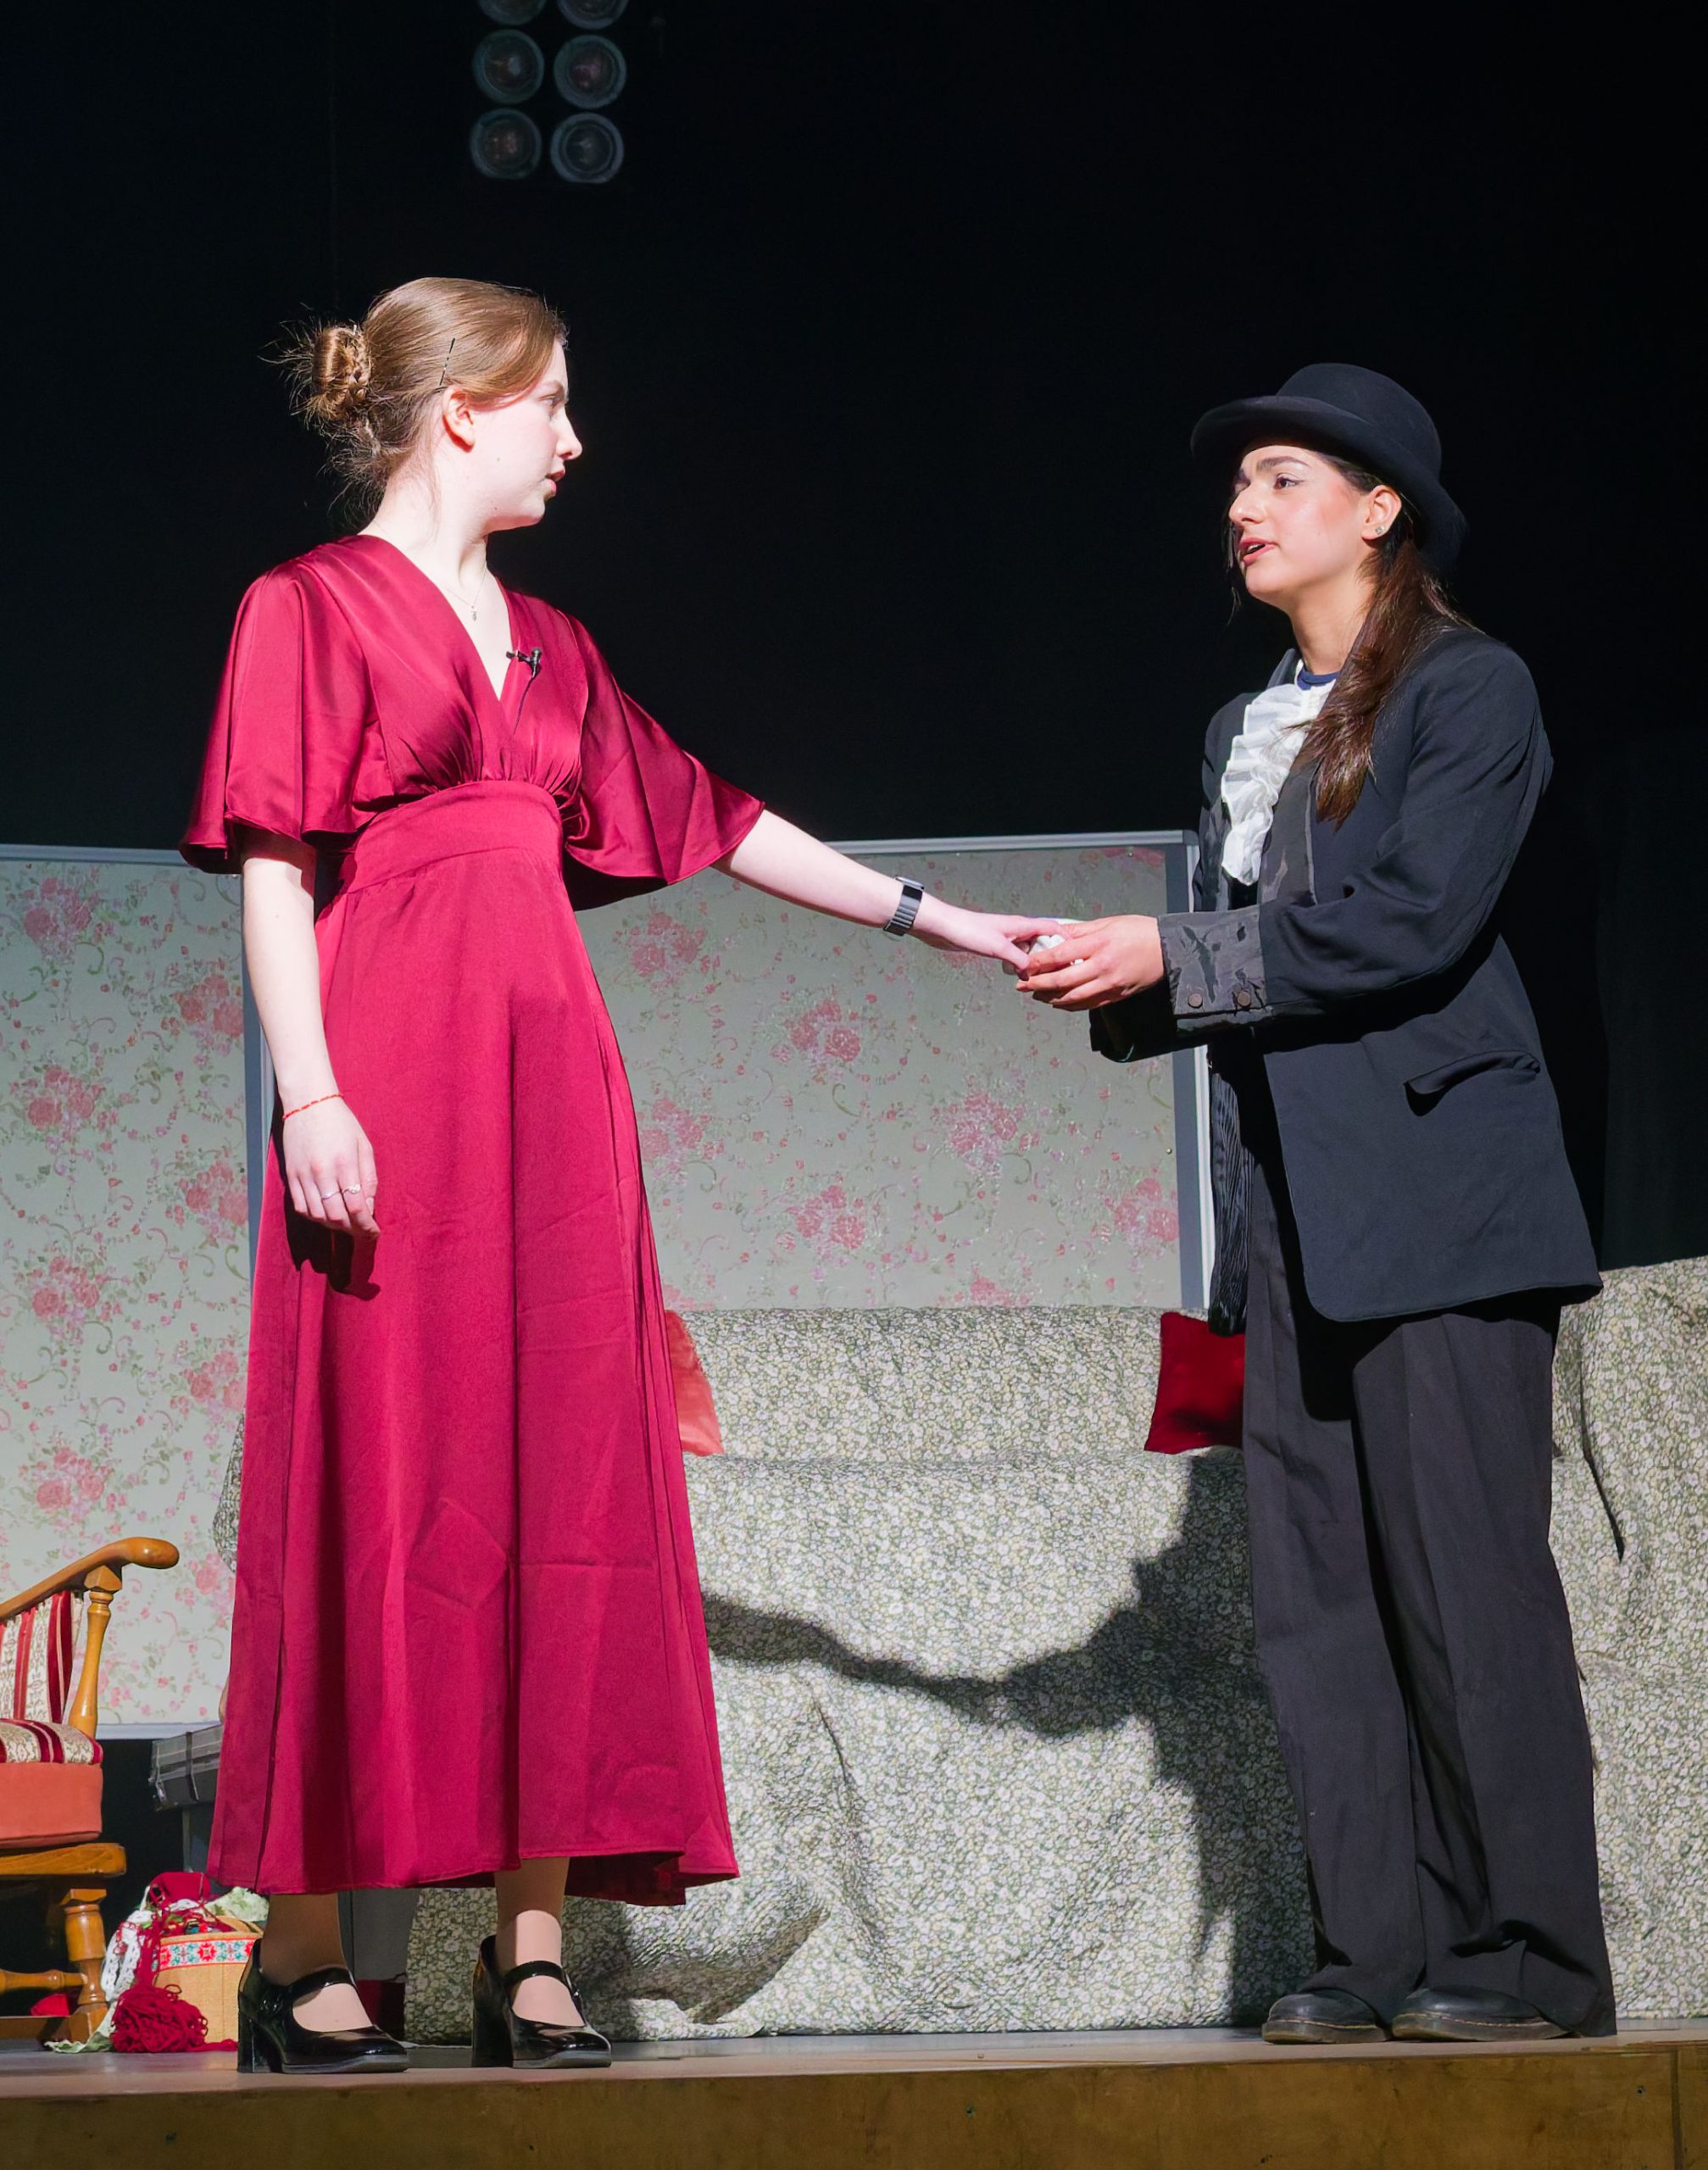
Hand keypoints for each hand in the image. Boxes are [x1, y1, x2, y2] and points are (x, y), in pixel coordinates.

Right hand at [281, 1097, 380, 1237]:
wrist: (308, 1103)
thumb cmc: (341, 1123)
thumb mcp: (363, 1145)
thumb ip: (368, 1177)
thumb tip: (369, 1207)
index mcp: (344, 1163)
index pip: (356, 1207)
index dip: (366, 1225)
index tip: (374, 1232)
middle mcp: (321, 1172)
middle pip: (336, 1216)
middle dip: (352, 1229)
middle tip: (362, 1230)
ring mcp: (303, 1175)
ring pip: (317, 1215)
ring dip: (334, 1225)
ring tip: (346, 1223)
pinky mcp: (290, 1176)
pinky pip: (300, 1207)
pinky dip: (314, 1216)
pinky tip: (326, 1214)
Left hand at [912, 904, 1061, 967]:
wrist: (942, 927)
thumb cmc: (968, 930)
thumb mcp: (998, 948)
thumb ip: (1019, 960)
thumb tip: (1032, 973)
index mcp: (1021, 924)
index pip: (1052, 927)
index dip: (1066, 937)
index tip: (1078, 950)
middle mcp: (1016, 929)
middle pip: (1043, 941)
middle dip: (1052, 954)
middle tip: (1060, 971)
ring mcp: (1006, 937)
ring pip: (1028, 950)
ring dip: (1034, 962)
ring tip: (1040, 976)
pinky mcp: (995, 945)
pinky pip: (1015, 956)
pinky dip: (1019, 964)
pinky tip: (1018, 974)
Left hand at [1014, 915, 1164, 1009]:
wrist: (1168, 950)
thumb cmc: (1139, 932)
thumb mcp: (1109, 923)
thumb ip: (1081, 931)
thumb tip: (1056, 934)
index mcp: (1099, 944)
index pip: (1061, 955)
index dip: (1039, 962)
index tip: (1025, 964)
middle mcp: (1103, 966)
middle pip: (1063, 980)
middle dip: (1038, 984)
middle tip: (1022, 985)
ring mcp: (1110, 984)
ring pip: (1073, 997)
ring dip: (1051, 998)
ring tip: (1036, 995)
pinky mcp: (1117, 995)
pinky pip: (1088, 1005)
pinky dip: (1070, 1005)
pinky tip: (1058, 1002)